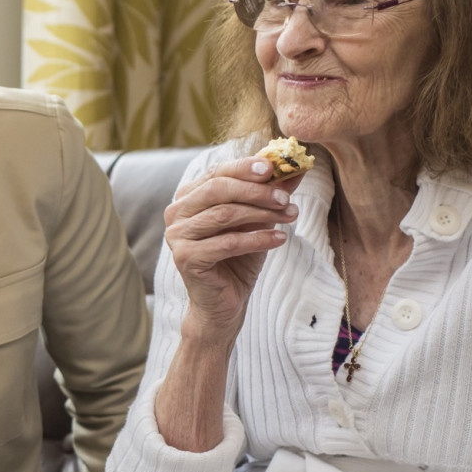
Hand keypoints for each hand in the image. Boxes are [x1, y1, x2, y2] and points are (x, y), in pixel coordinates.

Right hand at [163, 157, 304, 346]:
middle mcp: (175, 213)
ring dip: (262, 214)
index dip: (244, 168)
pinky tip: (280, 239)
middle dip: (257, 191)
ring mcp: (176, 236)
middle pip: (218, 189)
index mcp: (187, 198)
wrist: (223, 303)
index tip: (273, 167)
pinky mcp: (185, 258)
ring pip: (224, 214)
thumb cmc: (238, 259)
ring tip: (290, 217)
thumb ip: (268, 196)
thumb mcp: (256, 221)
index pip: (216, 173)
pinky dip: (257, 239)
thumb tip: (295, 170)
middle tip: (286, 198)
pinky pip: (227, 243)